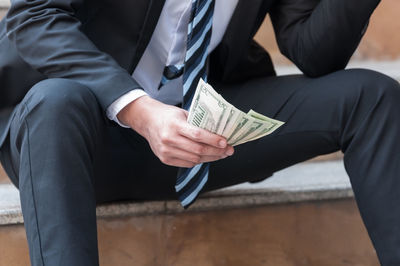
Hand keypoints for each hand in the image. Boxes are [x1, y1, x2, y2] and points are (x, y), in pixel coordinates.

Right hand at [117, 96, 233, 167]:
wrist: (148, 121)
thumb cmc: (168, 116)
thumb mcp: (183, 113)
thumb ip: (198, 123)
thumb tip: (219, 132)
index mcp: (174, 125)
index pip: (198, 135)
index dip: (213, 140)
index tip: (226, 142)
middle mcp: (169, 139)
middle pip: (198, 150)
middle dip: (217, 152)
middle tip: (229, 150)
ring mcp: (166, 151)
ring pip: (194, 159)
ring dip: (211, 158)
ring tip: (221, 154)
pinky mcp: (165, 159)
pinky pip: (187, 163)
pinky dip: (199, 161)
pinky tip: (207, 156)